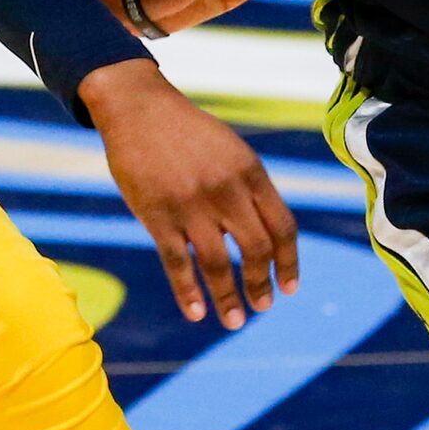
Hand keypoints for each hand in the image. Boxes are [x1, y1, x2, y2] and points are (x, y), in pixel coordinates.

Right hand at [80, 60, 299, 328]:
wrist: (139, 109)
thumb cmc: (188, 133)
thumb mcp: (232, 151)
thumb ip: (250, 189)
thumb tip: (268, 236)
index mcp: (251, 172)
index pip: (283, 226)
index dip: (289, 262)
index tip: (290, 288)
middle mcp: (226, 189)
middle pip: (256, 249)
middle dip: (261, 284)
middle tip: (263, 306)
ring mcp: (191, 204)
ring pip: (218, 264)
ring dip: (229, 298)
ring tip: (234, 321)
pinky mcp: (158, 215)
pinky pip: (177, 264)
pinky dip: (189, 293)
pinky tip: (197, 313)